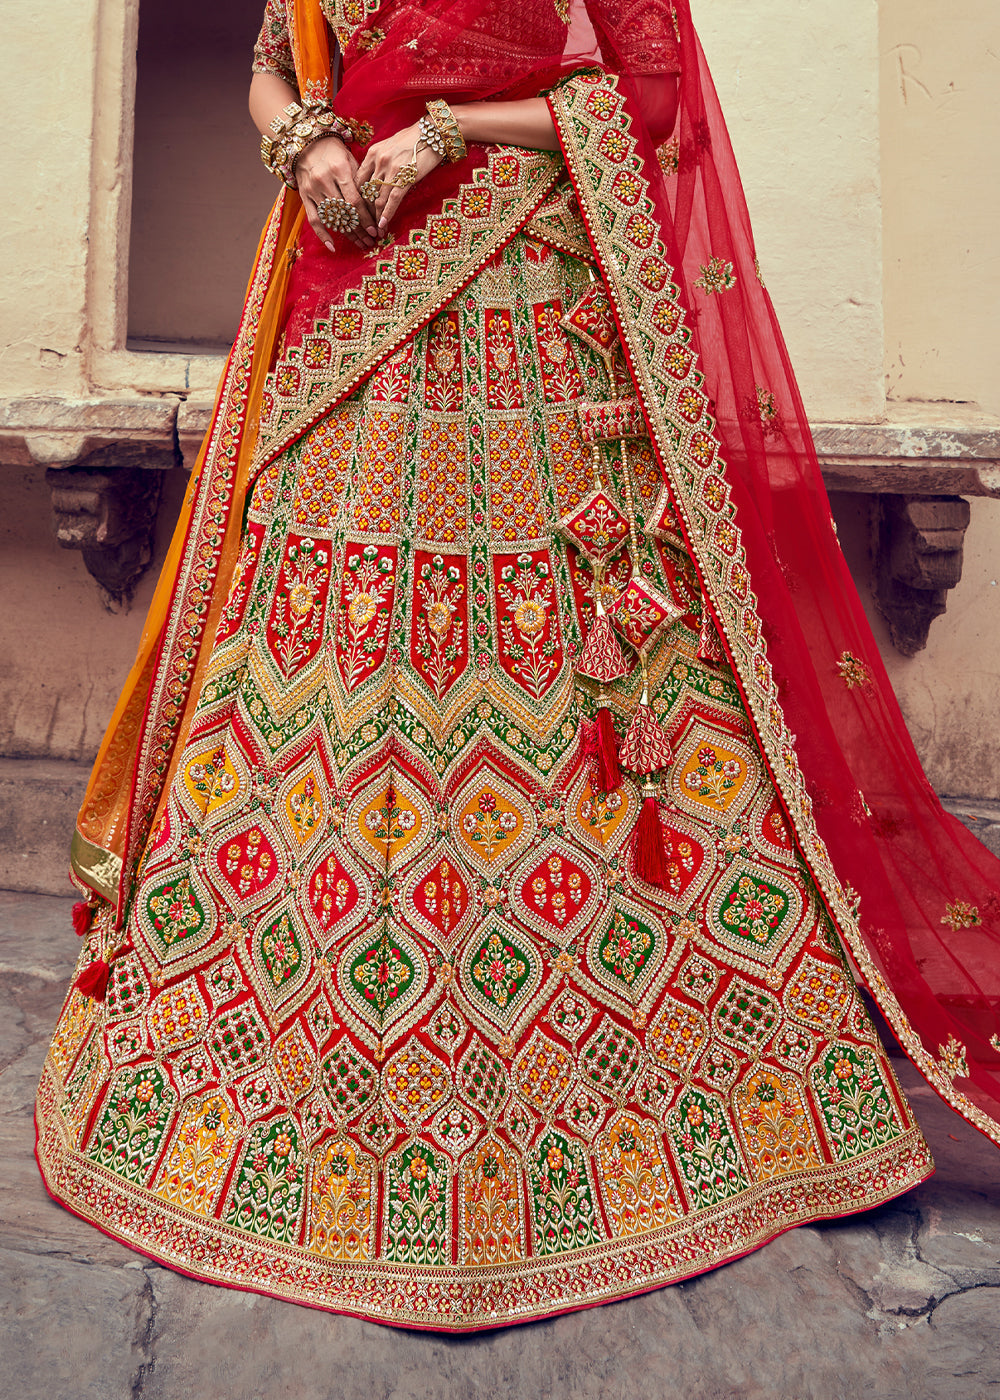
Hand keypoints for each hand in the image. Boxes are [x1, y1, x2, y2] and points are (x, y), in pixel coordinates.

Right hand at [295, 135, 377, 251]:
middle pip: (345, 213)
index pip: (355, 201)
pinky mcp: (304, 196)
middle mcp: (324, 181)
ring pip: (332, 218)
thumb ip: (360, 181)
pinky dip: (322, 235)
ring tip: (360, 243)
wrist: (307, 142)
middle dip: (360, 230)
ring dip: (348, 234)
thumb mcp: (350, 159)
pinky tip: (333, 246)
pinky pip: (313, 220)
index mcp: (339, 170)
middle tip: (371, 240)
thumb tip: (375, 205)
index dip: (365, 218)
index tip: (375, 230)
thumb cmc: (334, 151)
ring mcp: (313, 190)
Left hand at [355, 123, 443, 235]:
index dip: (357, 199)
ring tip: (376, 231)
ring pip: (377, 199)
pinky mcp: (405, 177)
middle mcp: (378, 161)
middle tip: (365, 226)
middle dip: (365, 212)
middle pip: (366, 192)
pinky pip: (392, 200)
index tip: (358, 212)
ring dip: (376, 218)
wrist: (433, 132)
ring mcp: (391, 169)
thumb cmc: (413, 139)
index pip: (358, 180)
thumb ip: (379, 161)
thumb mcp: (389, 146)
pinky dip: (387, 214)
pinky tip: (383, 225)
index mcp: (372, 153)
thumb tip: (374, 179)